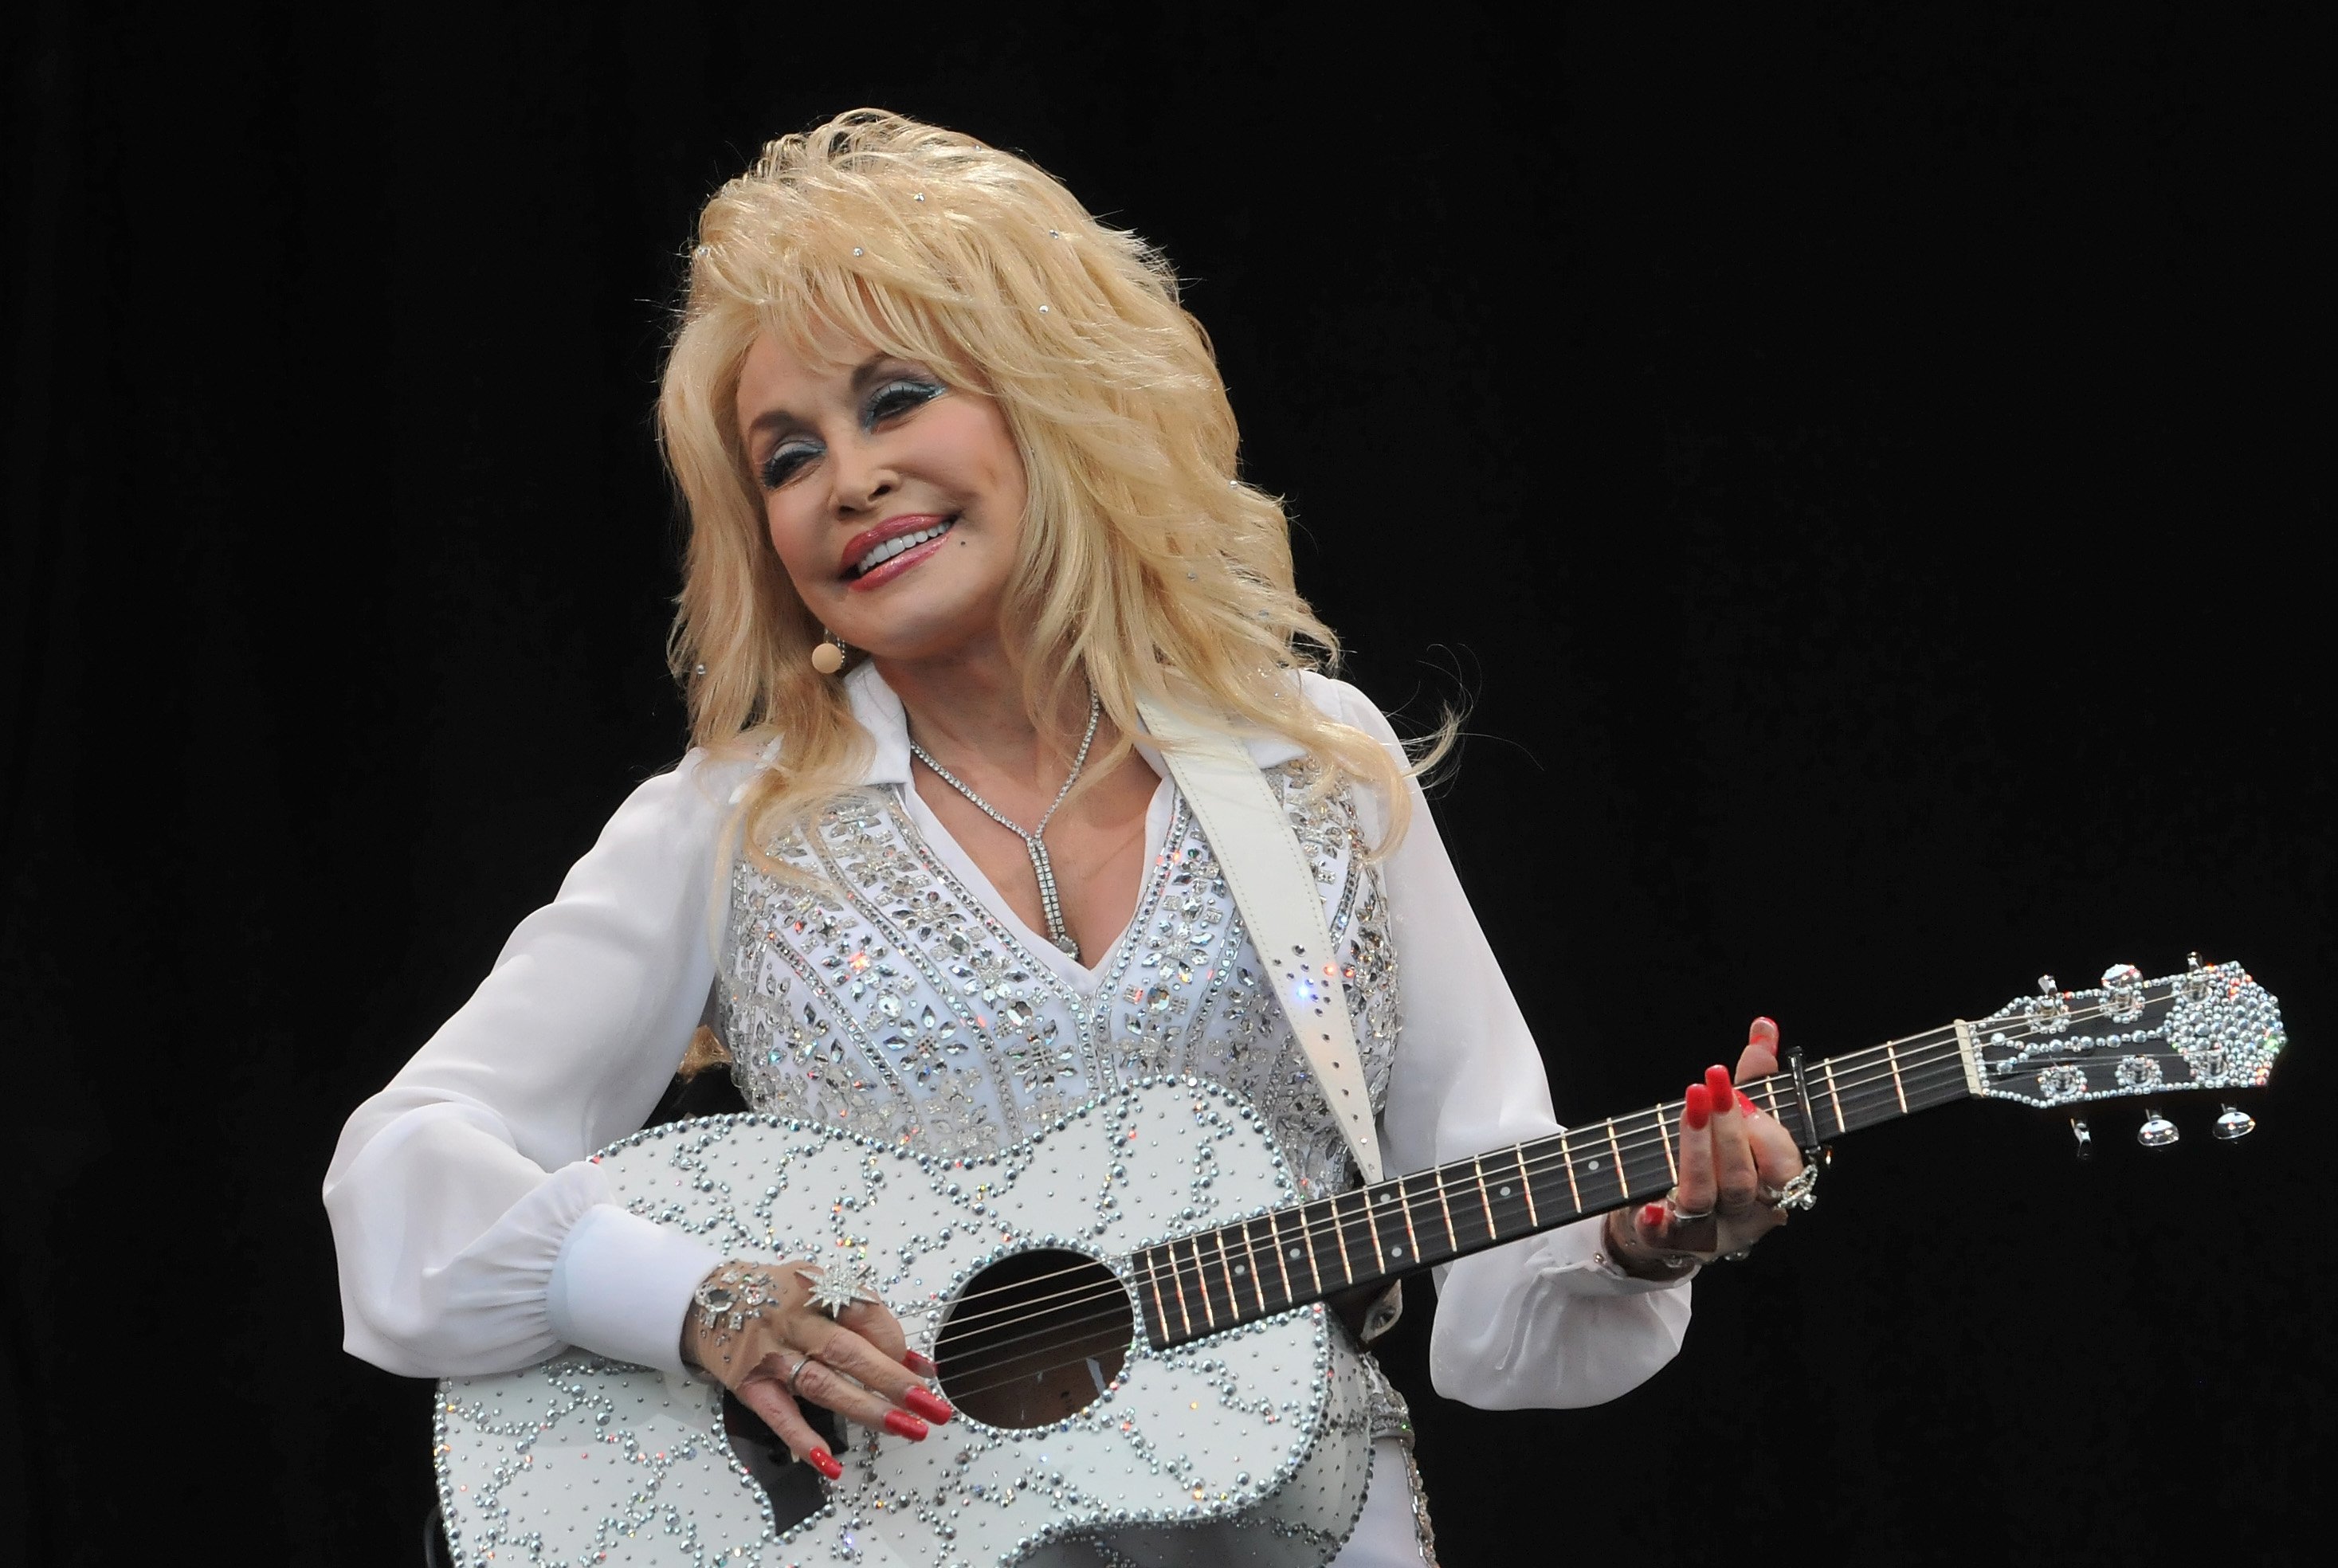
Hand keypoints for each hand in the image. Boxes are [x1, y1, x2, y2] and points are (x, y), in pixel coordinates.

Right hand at [681, 1259, 951, 1480]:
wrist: (709, 1299)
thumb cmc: (780, 1297)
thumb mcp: (821, 1290)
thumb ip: (868, 1320)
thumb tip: (919, 1363)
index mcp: (818, 1289)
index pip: (867, 1316)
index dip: (898, 1346)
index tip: (924, 1374)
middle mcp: (795, 1319)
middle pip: (850, 1352)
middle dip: (896, 1381)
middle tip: (934, 1408)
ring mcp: (770, 1354)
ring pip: (822, 1385)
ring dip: (867, 1410)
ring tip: (908, 1428)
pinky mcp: (749, 1384)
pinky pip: (779, 1416)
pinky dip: (804, 1440)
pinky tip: (830, 1465)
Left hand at [1604, 1017, 1807, 1276]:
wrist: (1672, 1223)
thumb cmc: (1717, 1164)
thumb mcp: (1740, 1123)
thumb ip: (1754, 1079)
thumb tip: (1764, 1027)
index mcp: (1773, 1192)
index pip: (1785, 1170)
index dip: (1768, 1134)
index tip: (1743, 1095)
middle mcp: (1743, 1217)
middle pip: (1742, 1181)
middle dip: (1728, 1131)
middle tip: (1714, 1085)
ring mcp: (1705, 1232)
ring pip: (1702, 1197)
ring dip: (1695, 1148)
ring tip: (1690, 1102)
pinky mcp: (1665, 1240)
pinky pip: (1661, 1235)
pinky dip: (1657, 1222)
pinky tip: (1649, 1205)